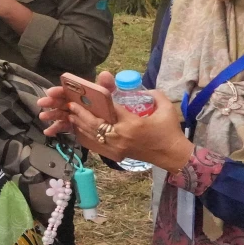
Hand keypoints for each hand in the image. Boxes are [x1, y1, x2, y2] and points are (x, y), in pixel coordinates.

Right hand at [39, 72, 115, 137]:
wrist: (112, 125)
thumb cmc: (106, 106)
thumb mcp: (106, 95)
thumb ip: (106, 85)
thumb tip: (105, 74)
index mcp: (78, 94)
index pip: (66, 91)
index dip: (58, 91)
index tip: (50, 92)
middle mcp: (73, 103)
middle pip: (60, 102)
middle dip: (50, 102)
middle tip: (41, 103)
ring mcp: (71, 115)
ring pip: (59, 114)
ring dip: (50, 115)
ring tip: (43, 117)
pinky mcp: (72, 126)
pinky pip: (62, 127)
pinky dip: (54, 129)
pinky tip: (48, 132)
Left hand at [48, 70, 191, 171]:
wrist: (172, 156)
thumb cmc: (170, 132)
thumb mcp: (166, 109)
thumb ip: (155, 95)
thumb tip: (144, 88)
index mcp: (132, 124)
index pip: (110, 109)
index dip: (97, 101)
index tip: (86, 94)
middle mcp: (121, 136)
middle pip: (94, 124)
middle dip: (81, 113)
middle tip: (71, 104)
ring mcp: (116, 147)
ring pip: (91, 135)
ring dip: (80, 124)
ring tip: (71, 114)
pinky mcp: (115, 155)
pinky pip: (94, 146)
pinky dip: (85, 137)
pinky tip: (79, 130)